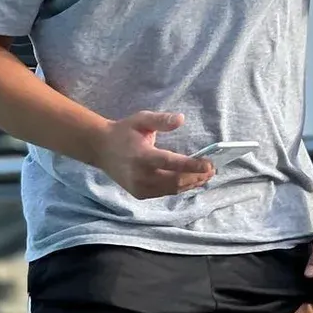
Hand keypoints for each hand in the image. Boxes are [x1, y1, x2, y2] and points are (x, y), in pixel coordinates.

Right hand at [94, 111, 214, 199]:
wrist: (101, 149)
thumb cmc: (124, 131)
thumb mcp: (141, 119)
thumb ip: (161, 120)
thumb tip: (181, 119)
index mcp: (141, 155)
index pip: (171, 163)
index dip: (192, 166)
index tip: (209, 165)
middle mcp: (140, 175)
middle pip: (175, 180)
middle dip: (196, 177)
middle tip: (211, 170)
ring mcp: (138, 187)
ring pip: (171, 189)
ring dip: (190, 184)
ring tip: (205, 176)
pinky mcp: (139, 194)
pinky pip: (164, 192)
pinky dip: (179, 187)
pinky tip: (189, 181)